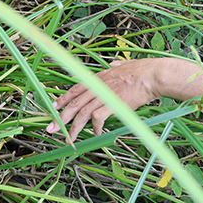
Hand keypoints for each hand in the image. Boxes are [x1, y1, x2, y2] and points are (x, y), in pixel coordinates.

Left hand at [45, 58, 165, 142]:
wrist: (151, 75)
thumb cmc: (142, 70)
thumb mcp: (124, 64)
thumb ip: (116, 66)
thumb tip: (115, 64)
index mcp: (99, 77)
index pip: (75, 89)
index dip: (62, 98)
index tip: (54, 106)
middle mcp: (98, 86)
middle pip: (74, 103)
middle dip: (60, 117)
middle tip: (51, 127)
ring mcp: (104, 96)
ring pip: (82, 114)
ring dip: (74, 128)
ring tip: (69, 139)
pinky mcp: (113, 105)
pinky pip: (98, 119)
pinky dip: (95, 128)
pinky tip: (96, 134)